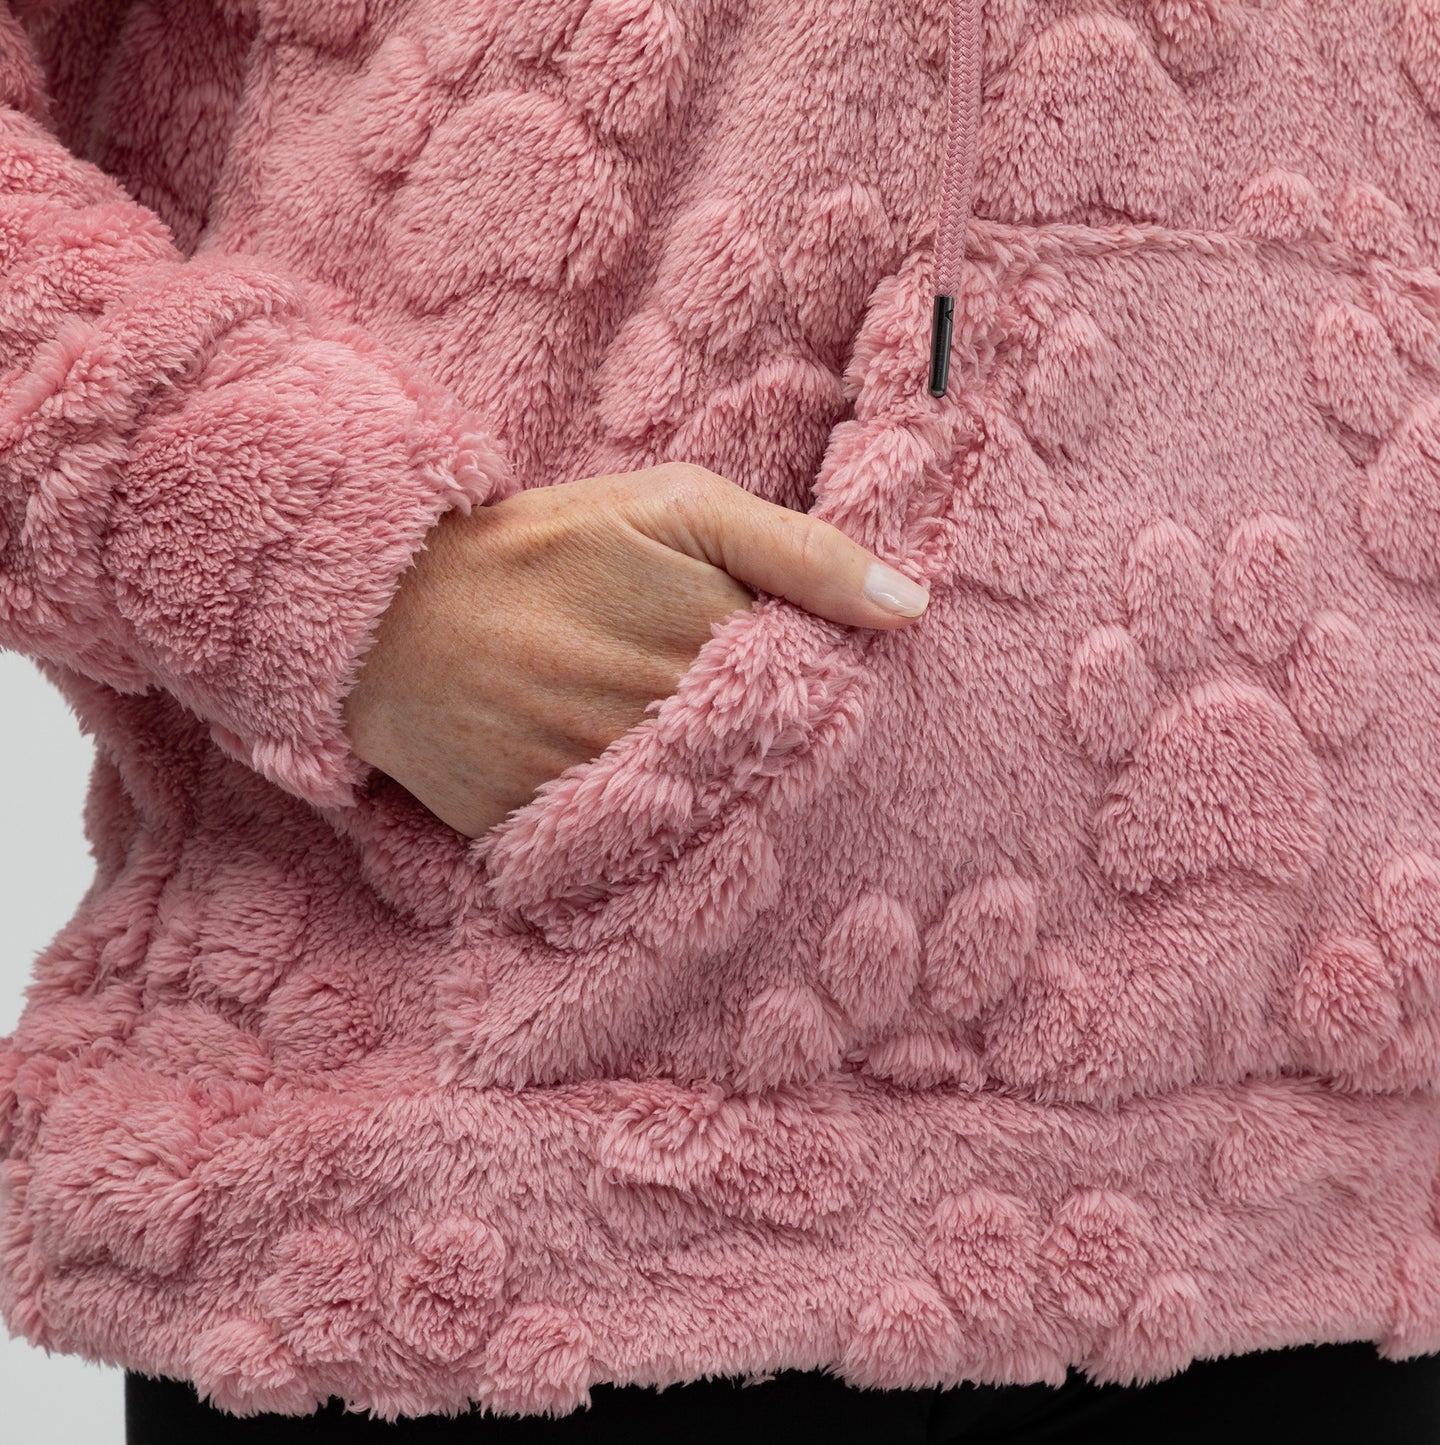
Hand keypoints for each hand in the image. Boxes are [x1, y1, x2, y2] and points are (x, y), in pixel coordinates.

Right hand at [342, 463, 929, 837]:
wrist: (393, 609)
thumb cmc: (547, 545)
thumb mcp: (676, 505)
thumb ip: (798, 551)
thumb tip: (913, 609)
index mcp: (704, 638)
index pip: (810, 695)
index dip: (808, 690)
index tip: (788, 683)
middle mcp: (659, 717)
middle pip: (764, 760)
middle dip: (763, 746)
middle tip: (723, 718)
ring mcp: (600, 780)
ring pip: (702, 810)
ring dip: (707, 791)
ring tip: (672, 750)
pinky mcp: (545, 829)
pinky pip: (625, 848)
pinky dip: (639, 828)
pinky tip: (631, 794)